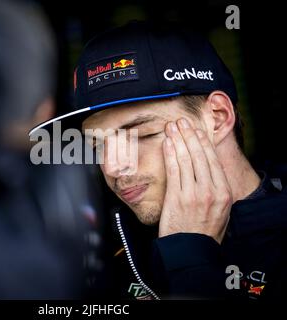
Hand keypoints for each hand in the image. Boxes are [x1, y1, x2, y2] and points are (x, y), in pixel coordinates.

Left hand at [159, 118, 232, 242]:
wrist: (191, 250)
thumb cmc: (204, 230)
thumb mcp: (220, 209)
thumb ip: (216, 188)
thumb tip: (207, 168)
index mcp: (224, 191)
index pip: (212, 159)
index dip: (202, 141)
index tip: (195, 129)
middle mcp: (211, 190)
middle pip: (199, 155)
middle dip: (188, 135)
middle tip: (181, 122)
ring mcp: (194, 194)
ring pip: (186, 160)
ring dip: (178, 140)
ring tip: (172, 127)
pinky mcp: (177, 198)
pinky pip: (174, 171)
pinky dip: (170, 154)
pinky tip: (167, 143)